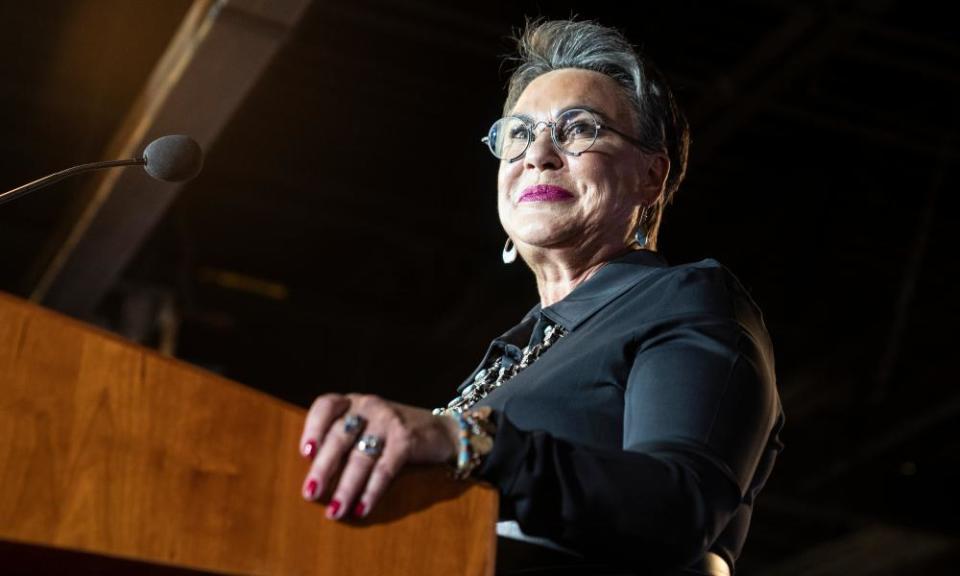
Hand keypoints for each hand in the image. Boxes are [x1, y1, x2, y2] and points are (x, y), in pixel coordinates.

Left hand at [298, 393, 459, 519]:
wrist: (444, 431)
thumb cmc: (395, 433)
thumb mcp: (368, 425)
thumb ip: (343, 438)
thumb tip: (313, 473)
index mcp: (354, 402)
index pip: (326, 406)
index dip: (312, 428)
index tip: (305, 453)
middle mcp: (369, 407)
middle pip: (339, 437)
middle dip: (323, 468)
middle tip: (311, 494)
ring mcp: (388, 421)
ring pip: (360, 457)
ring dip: (346, 487)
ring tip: (335, 510)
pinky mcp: (406, 439)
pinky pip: (384, 468)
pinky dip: (371, 491)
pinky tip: (362, 508)